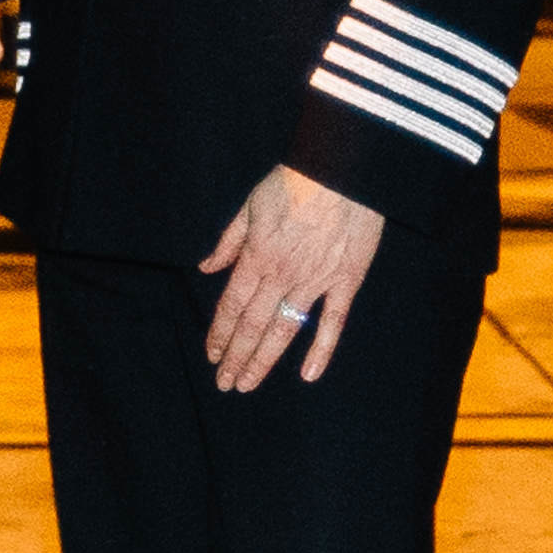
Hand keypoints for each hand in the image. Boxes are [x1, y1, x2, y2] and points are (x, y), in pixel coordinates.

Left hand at [197, 167, 386, 389]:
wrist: (342, 169)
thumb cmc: (294, 182)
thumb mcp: (250, 206)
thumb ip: (229, 241)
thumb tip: (207, 267)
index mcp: (257, 257)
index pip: (232, 306)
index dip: (220, 334)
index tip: (212, 355)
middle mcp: (282, 275)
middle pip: (252, 325)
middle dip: (236, 357)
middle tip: (225, 383)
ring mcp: (315, 281)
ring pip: (284, 330)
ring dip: (263, 360)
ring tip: (248, 383)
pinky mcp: (345, 281)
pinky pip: (332, 322)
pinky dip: (321, 350)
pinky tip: (307, 375)